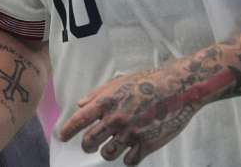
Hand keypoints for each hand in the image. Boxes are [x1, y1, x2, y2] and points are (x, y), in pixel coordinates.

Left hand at [58, 67, 202, 165]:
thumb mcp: (119, 81)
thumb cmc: (148, 82)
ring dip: (107, 151)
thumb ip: (97, 94)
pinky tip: (131, 149)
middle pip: (89, 142)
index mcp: (107, 102)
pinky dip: (127, 157)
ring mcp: (131, 133)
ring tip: (113, 144)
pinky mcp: (147, 144)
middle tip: (90, 144)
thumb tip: (79, 105)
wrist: (178, 88)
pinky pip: (128, 161)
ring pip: (107, 154)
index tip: (62, 137)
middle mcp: (116, 119)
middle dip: (87, 145)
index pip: (79, 120)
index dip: (68, 131)